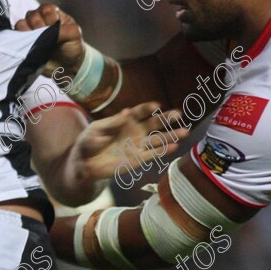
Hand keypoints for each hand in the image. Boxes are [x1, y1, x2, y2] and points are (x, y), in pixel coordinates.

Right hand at [15, 3, 84, 72]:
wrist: (66, 65)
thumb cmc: (72, 46)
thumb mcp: (74, 35)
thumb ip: (63, 29)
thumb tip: (50, 30)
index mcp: (53, 13)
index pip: (46, 9)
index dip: (49, 19)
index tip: (56, 29)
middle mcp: (40, 18)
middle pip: (32, 15)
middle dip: (40, 27)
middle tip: (48, 38)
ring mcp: (30, 28)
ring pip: (22, 23)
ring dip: (30, 33)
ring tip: (40, 42)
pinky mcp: (23, 39)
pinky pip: (16, 33)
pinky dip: (22, 38)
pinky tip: (32, 45)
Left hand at [71, 103, 186, 181]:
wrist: (85, 164)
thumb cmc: (88, 143)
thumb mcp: (95, 130)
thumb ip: (111, 123)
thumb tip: (126, 113)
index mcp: (125, 120)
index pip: (139, 112)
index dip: (147, 108)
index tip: (156, 106)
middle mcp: (135, 131)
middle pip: (153, 123)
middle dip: (166, 119)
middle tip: (178, 114)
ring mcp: (138, 146)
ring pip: (158, 139)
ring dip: (171, 135)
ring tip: (185, 131)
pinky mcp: (138, 160)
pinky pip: (153, 155)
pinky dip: (163, 151)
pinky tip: (175, 147)